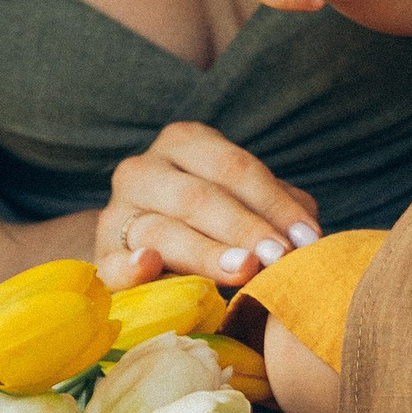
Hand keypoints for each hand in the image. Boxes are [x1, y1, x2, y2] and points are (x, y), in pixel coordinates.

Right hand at [95, 123, 322, 291]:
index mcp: (184, 143)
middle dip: (246, 228)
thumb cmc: (211, 220)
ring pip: (162, 230)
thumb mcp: (245, 201)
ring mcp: (117, 213)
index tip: (309, 239)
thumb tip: (310, 234)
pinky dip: (130, 267)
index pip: (234, 168)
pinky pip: (112, 263)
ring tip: (244, 269)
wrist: (145, 246)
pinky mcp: (101, 256)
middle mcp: (144, 169)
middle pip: (200, 196)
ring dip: (207, 252)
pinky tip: (150, 267)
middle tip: (281, 257)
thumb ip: (277, 208)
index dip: (274, 203)